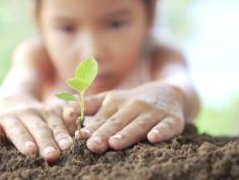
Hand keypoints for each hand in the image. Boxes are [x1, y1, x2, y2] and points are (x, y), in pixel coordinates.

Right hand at [0, 101, 73, 162]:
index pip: (57, 127)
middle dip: (46, 142)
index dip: (62, 137)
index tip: (68, 147)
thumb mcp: (57, 114)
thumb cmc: (41, 117)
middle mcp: (30, 113)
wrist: (13, 101)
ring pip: (18, 129)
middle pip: (39, 129)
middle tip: (52, 155)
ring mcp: (10, 116)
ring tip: (30, 151)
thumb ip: (68, 119)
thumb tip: (76, 118)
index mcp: (49, 114)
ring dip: (24, 140)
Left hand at [65, 82, 185, 153]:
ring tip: (115, 143)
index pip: (102, 116)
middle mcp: (135, 105)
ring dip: (127, 134)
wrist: (171, 92)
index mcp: (118, 101)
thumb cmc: (134, 102)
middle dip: (105, 133)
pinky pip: (167, 127)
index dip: (92, 127)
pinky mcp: (172, 120)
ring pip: (139, 125)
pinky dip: (161, 132)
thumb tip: (66, 112)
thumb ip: (90, 105)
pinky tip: (153, 138)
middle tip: (93, 145)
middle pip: (118, 122)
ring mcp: (154, 112)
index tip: (80, 137)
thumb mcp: (112, 99)